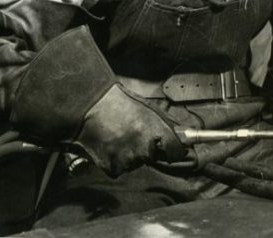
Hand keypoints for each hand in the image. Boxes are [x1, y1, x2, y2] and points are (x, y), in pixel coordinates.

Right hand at [73, 84, 190, 176]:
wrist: (93, 107)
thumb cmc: (120, 104)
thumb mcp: (149, 110)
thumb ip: (165, 125)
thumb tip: (179, 136)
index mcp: (157, 132)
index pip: (175, 151)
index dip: (173, 151)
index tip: (170, 151)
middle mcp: (145, 148)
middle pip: (152, 157)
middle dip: (147, 149)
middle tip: (134, 135)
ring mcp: (128, 160)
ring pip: (135, 164)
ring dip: (130, 156)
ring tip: (119, 138)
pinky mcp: (113, 167)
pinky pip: (119, 169)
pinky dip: (115, 161)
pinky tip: (110, 146)